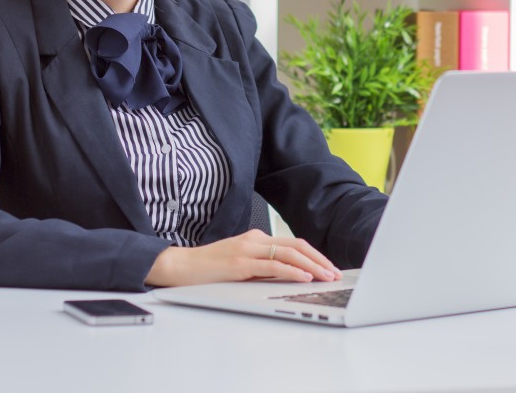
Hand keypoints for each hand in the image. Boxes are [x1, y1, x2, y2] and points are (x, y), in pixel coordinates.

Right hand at [146, 229, 342, 286]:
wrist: (180, 266)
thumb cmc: (209, 268)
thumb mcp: (241, 264)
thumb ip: (262, 266)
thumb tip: (288, 276)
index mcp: (256, 238)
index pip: (293, 243)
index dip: (314, 254)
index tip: (328, 267)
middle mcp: (255, 240)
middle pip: (296, 245)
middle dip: (319, 259)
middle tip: (335, 272)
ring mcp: (248, 250)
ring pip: (289, 253)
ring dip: (312, 265)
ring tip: (326, 276)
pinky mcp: (240, 264)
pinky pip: (272, 265)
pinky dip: (292, 270)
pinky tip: (304, 277)